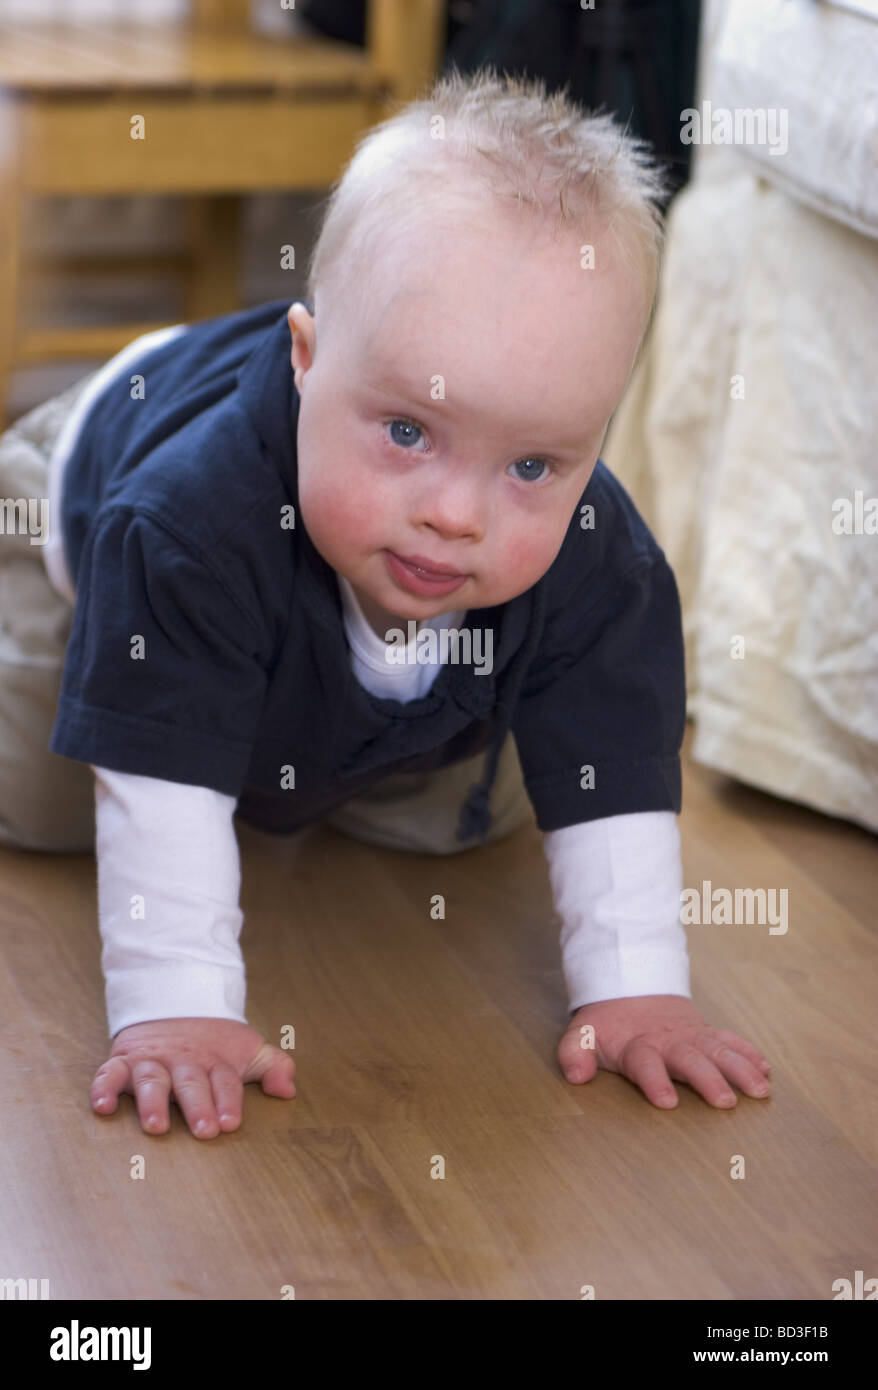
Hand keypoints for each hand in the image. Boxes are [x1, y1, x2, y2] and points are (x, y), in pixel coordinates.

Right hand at [90, 1017, 296, 1138]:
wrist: (176, 1001)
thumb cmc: (215, 1042)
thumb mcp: (247, 1048)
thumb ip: (273, 1067)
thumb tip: (289, 1091)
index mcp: (215, 1061)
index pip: (225, 1081)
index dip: (228, 1101)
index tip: (231, 1123)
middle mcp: (183, 1061)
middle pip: (191, 1083)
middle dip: (197, 1106)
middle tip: (204, 1130)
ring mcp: (153, 1060)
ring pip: (151, 1080)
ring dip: (153, 1102)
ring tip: (156, 1126)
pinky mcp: (125, 1059)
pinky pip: (110, 1073)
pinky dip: (103, 1088)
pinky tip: (103, 1107)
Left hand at [557, 995, 771, 1108]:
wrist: (629, 985)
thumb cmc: (606, 1024)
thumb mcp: (581, 1035)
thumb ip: (574, 1055)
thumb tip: (576, 1077)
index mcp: (637, 1046)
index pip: (645, 1064)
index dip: (655, 1082)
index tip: (668, 1102)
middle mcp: (669, 1041)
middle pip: (690, 1059)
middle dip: (708, 1079)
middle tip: (725, 1102)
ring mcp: (691, 1035)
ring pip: (718, 1050)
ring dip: (740, 1068)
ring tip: (759, 1090)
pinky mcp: (705, 1032)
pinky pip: (730, 1040)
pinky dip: (748, 1053)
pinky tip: (766, 1070)